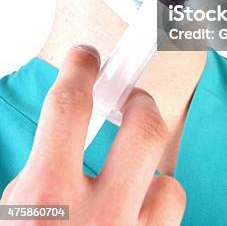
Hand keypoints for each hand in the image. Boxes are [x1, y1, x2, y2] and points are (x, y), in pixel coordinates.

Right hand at [0, 45, 185, 224]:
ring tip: (127, 180)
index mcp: (46, 201)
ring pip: (168, 182)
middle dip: (140, 102)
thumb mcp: (15, 214)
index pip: (69, 109)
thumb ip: (44, 170)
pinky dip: (155, 205)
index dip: (80, 71)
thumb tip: (70, 132)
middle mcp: (98, 219)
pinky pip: (171, 214)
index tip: (86, 58)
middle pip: (145, 129)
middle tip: (130, 101)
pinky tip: (135, 211)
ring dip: (147, 171)